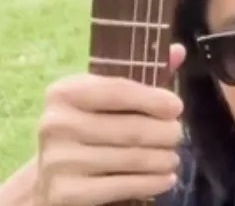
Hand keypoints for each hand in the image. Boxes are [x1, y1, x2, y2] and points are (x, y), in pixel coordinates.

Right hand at [35, 44, 186, 205]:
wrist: (49, 178)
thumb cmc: (88, 127)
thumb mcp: (106, 98)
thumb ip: (142, 74)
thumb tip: (178, 51)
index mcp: (65, 92)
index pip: (119, 91)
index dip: (153, 99)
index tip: (177, 107)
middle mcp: (56, 125)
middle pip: (132, 129)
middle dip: (165, 133)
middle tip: (177, 135)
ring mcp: (59, 161)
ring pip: (133, 159)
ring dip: (163, 159)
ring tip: (172, 157)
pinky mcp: (66, 193)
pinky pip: (124, 186)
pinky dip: (152, 182)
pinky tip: (164, 178)